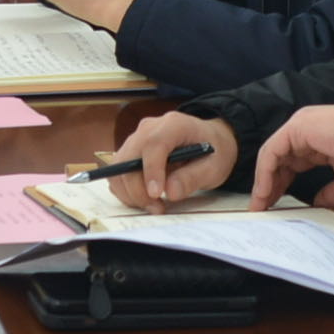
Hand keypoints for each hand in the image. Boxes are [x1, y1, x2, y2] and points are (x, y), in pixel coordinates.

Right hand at [100, 108, 241, 212]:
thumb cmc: (214, 151)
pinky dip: (125, 189)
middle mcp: (149, 128)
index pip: (153, 144)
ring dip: (129, 191)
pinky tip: (143, 199)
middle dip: (137, 188)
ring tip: (152, 206)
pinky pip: (119, 172)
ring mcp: (137, 138)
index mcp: (173, 125)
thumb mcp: (214, 167)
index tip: (156, 194)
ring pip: (119, 167)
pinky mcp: (131, 151)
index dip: (151, 170)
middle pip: (129, 157)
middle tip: (156, 208)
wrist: (211, 140)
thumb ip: (192, 178)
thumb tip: (170, 192)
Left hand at [247, 103, 333, 208]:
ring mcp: (299, 126)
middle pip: (279, 160)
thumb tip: (319, 204)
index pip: (292, 162)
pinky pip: (271, 152)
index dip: (282, 184)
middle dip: (270, 185)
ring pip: (272, 156)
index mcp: (318, 139)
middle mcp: (305, 130)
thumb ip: (330, 192)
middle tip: (263, 207)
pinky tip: (265, 192)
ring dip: (264, 181)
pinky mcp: (295, 127)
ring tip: (260, 204)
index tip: (275, 204)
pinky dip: (265, 173)